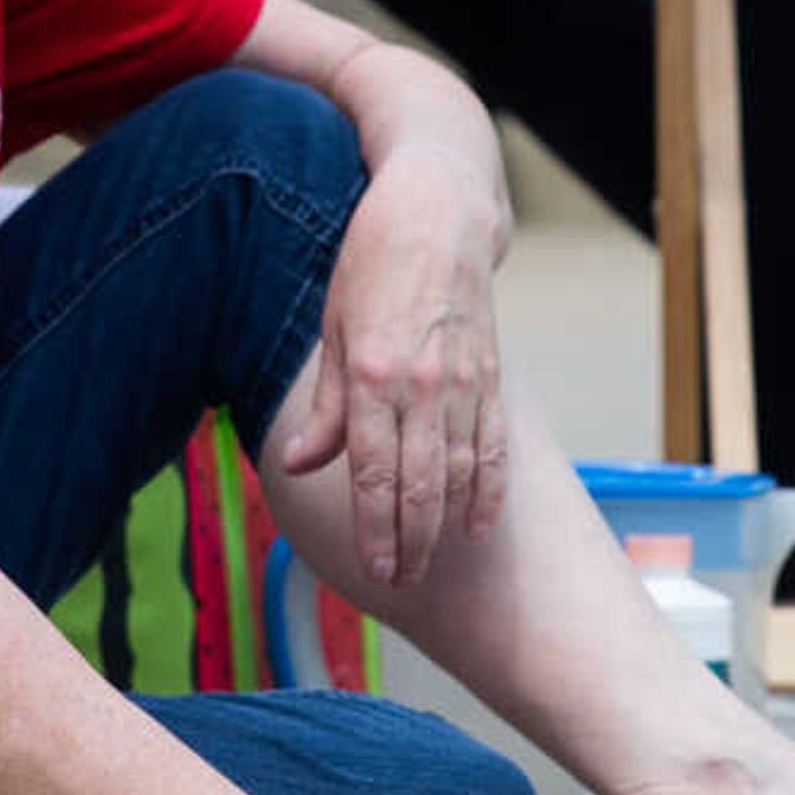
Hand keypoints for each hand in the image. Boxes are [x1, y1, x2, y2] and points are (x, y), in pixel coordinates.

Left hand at [274, 144, 508, 586]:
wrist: (439, 212)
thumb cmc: (372, 263)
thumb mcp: (332, 327)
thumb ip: (324, 406)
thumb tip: (300, 465)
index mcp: (371, 373)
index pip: (374, 471)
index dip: (374, 527)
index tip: (372, 568)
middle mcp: (421, 384)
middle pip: (419, 485)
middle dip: (409, 542)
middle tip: (399, 581)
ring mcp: (462, 382)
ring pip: (459, 473)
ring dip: (445, 526)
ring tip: (430, 563)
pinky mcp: (490, 376)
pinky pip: (494, 446)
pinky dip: (489, 490)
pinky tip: (481, 525)